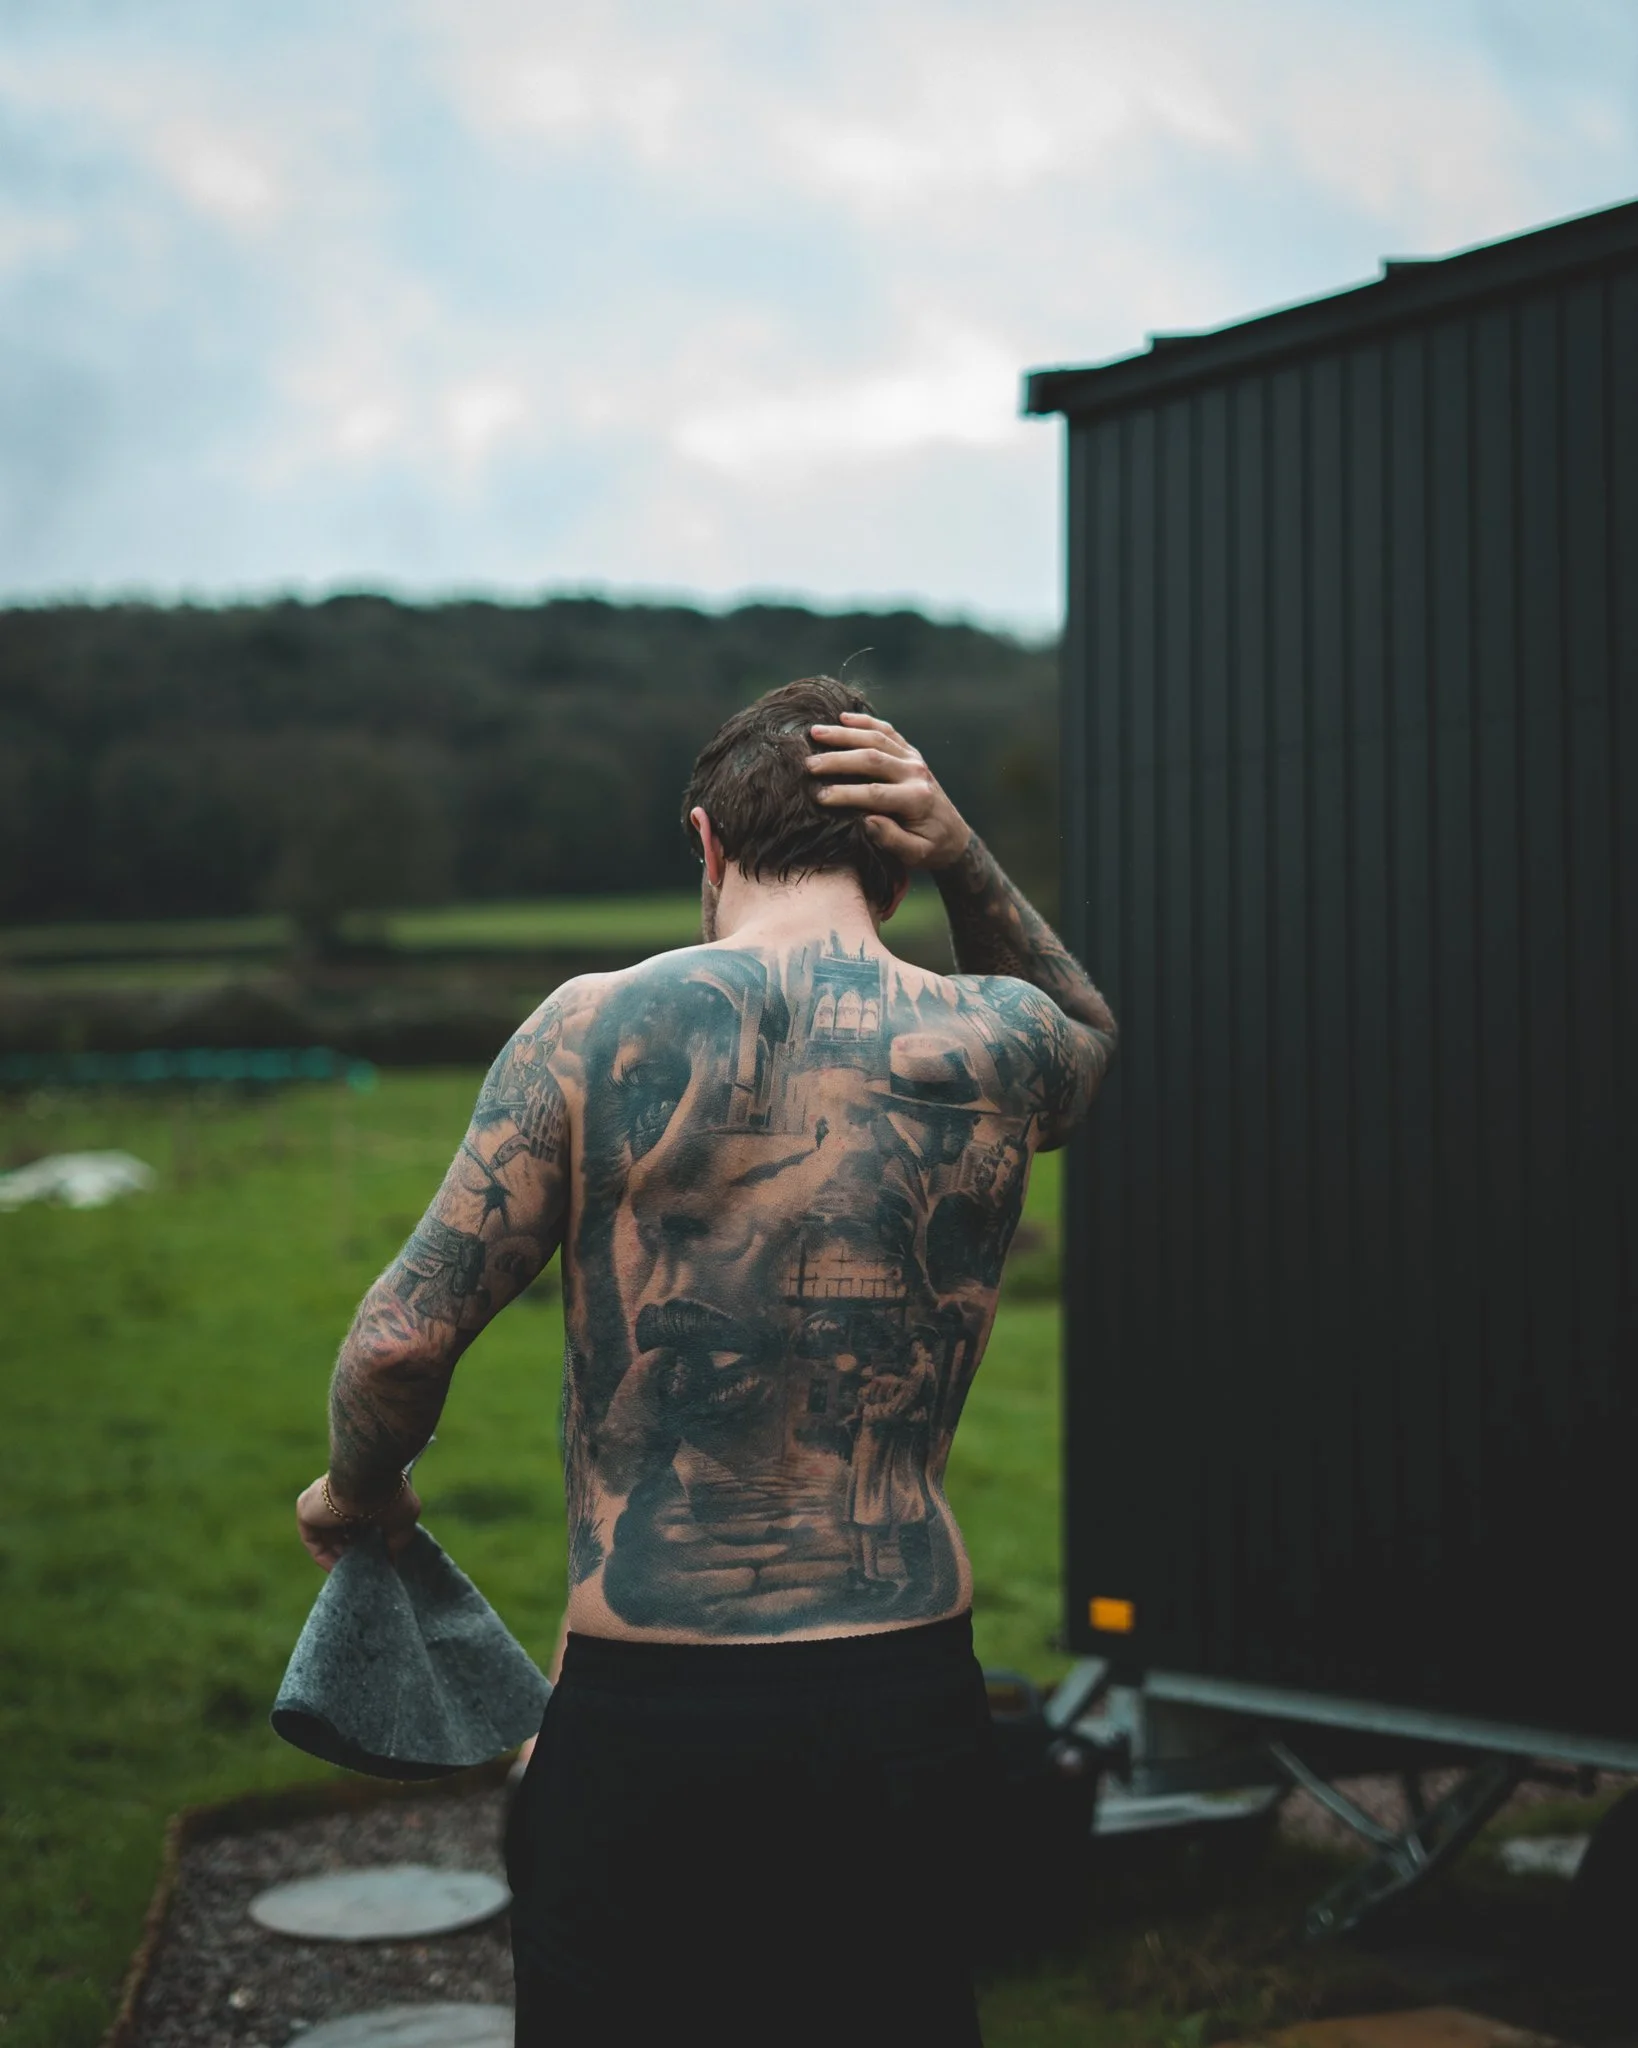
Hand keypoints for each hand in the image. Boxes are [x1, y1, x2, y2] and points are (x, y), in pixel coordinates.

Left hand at [296, 1472, 422, 1570]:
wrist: (367, 1478)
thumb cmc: (389, 1494)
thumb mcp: (403, 1519)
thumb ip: (396, 1541)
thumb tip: (391, 1562)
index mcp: (359, 1492)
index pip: (359, 1522)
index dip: (367, 1543)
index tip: (376, 1559)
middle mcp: (338, 1496)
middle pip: (341, 1532)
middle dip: (353, 1552)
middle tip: (365, 1569)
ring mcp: (319, 1504)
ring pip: (326, 1537)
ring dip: (339, 1557)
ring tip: (354, 1572)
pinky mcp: (306, 1512)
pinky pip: (313, 1541)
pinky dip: (324, 1557)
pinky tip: (339, 1569)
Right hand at [804, 713, 970, 870]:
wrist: (953, 835)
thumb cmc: (929, 848)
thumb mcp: (914, 854)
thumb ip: (892, 840)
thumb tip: (866, 820)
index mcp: (916, 800)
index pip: (875, 793)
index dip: (845, 794)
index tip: (818, 796)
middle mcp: (916, 774)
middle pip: (872, 759)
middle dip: (837, 760)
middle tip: (808, 764)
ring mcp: (914, 759)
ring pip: (877, 738)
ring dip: (844, 734)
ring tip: (814, 733)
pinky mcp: (911, 752)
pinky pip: (887, 731)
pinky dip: (865, 722)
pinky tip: (843, 717)